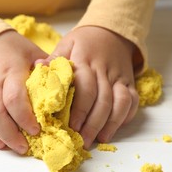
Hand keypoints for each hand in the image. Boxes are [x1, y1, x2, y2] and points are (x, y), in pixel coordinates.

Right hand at [0, 30, 47, 153]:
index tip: (36, 130)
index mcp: (10, 69)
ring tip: (4, 145)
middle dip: (10, 135)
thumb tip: (61, 90)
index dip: (25, 118)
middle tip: (22, 147)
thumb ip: (48, 70)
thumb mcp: (33, 53)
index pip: (14, 98)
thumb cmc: (13, 50)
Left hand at [36, 26, 138, 148]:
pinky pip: (133, 101)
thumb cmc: (83, 42)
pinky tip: (113, 129)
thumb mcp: (66, 44)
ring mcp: (120, 76)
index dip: (79, 108)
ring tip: (99, 140)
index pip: (85, 86)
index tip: (71, 126)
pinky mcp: (130, 82)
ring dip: (110, 124)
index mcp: (86, 60)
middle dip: (93, 123)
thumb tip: (38, 68)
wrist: (111, 31)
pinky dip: (125, 116)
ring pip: (120, 102)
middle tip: (82, 140)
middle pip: (103, 99)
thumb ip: (54, 59)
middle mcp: (105, 69)